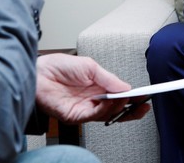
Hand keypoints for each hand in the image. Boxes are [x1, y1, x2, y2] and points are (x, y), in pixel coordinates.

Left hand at [35, 53, 149, 123]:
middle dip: (132, 109)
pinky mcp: (75, 116)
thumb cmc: (60, 67)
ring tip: (124, 98)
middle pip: (117, 109)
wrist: (38, 72)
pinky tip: (108, 101)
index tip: (145, 96)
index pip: (121, 96)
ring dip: (118, 107)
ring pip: (107, 114)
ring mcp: (85, 109)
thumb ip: (109, 78)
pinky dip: (103, 110)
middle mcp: (94, 100)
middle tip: (142, 105)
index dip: (133, 98)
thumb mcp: (91, 67)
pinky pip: (93, 116)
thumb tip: (126, 87)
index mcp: (100, 88)